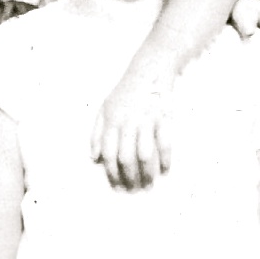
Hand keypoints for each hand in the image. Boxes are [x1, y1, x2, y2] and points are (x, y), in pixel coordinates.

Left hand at [90, 64, 173, 189]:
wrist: (150, 69)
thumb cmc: (125, 92)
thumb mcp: (104, 108)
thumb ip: (96, 133)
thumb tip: (93, 158)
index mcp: (111, 121)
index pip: (108, 154)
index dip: (112, 173)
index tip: (117, 186)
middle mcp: (128, 122)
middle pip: (126, 158)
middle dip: (129, 177)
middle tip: (134, 189)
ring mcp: (147, 120)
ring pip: (145, 154)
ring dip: (147, 173)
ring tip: (149, 184)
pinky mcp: (164, 117)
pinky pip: (165, 143)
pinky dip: (165, 159)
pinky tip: (165, 170)